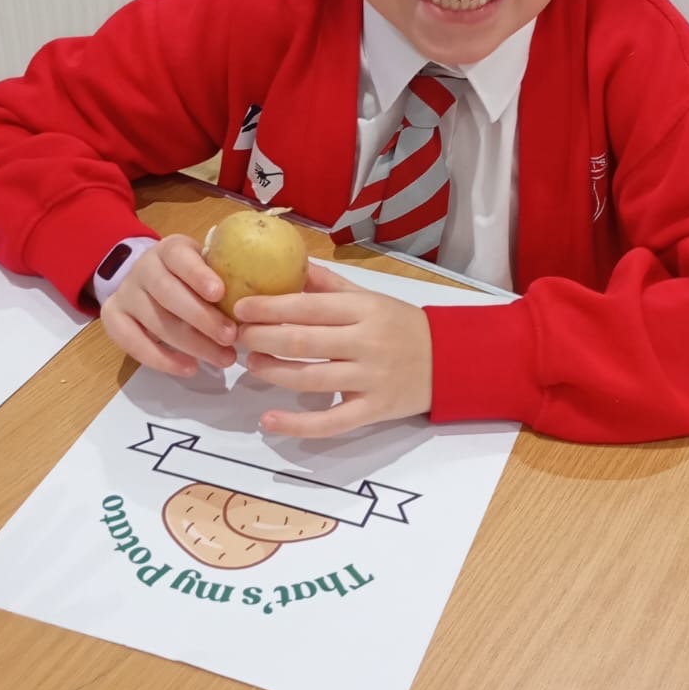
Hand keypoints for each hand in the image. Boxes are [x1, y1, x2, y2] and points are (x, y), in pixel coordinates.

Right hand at [101, 233, 238, 376]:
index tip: (220, 293)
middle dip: (201, 318)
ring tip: (223, 359)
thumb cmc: (192, 276)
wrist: (148, 279)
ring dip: (191, 344)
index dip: (198, 275)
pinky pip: (132, 342)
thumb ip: (230, 273)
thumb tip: (275, 292)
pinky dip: (161, 359)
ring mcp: (126, 294)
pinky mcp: (114, 318)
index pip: (180, 257)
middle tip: (231, 337)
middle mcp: (143, 269)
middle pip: (168, 294)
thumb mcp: (209, 264)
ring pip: (155, 321)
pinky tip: (189, 368)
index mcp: (169, 250)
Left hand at [234, 263, 432, 437]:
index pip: (308, 306)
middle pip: (303, 341)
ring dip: (272, 372)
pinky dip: (296, 424)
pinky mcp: (373, 410)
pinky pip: (330, 422)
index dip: (269, 307)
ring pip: (310, 379)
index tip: (240, 308)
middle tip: (238, 337)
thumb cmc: (401, 326)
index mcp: (364, 309)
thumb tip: (289, 264)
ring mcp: (370, 378)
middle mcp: (367, 342)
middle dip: (262, 338)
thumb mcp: (370, 298)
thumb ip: (329, 285)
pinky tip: (268, 421)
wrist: (449, 361)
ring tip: (251, 364)